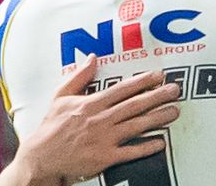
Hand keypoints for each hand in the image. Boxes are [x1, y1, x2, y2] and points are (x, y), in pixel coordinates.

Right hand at [7, 55, 180, 184]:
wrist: (40, 158)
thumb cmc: (51, 127)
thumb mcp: (61, 97)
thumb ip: (79, 76)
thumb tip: (92, 57)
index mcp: (91, 103)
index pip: (122, 89)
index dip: (142, 82)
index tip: (159, 76)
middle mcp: (100, 119)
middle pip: (134, 105)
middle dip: (157, 96)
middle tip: (176, 90)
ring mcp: (103, 139)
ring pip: (136, 126)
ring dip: (158, 118)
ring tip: (175, 111)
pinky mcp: (104, 158)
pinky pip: (130, 151)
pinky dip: (146, 146)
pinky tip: (161, 141)